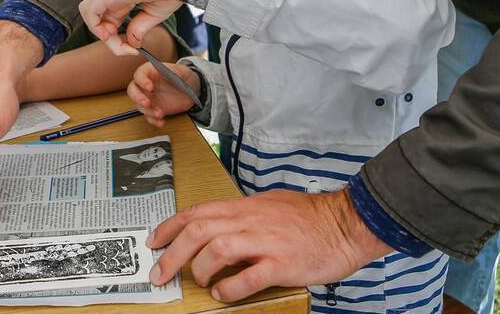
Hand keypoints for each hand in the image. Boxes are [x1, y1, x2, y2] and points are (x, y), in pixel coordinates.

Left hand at [78, 0, 184, 55]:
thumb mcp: (152, 16)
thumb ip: (139, 28)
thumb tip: (131, 44)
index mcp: (124, 2)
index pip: (108, 25)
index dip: (117, 42)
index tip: (135, 50)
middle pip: (97, 22)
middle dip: (109, 42)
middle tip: (129, 49)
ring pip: (88, 13)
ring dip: (97, 31)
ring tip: (115, 38)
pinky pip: (89, 9)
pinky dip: (94, 24)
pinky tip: (110, 33)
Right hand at [128, 61, 197, 126]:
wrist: (191, 89)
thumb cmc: (184, 76)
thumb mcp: (182, 71)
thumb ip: (175, 71)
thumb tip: (170, 72)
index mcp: (150, 72)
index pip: (139, 74)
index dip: (142, 81)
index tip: (150, 87)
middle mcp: (146, 85)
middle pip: (133, 90)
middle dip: (138, 97)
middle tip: (147, 103)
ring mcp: (149, 98)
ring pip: (140, 105)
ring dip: (148, 111)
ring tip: (160, 113)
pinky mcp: (154, 109)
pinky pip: (148, 116)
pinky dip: (153, 121)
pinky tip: (161, 122)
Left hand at [147, 189, 391, 302]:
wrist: (345, 223)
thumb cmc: (307, 217)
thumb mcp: (267, 205)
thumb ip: (240, 216)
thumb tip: (214, 228)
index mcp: (243, 207)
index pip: (196, 212)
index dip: (169, 227)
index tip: (154, 242)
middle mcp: (249, 221)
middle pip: (198, 231)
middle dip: (172, 254)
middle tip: (159, 274)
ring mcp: (265, 241)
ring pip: (216, 249)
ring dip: (200, 269)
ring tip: (201, 282)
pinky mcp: (283, 264)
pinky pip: (248, 276)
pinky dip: (230, 288)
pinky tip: (223, 294)